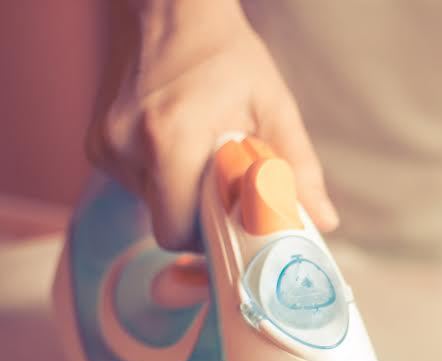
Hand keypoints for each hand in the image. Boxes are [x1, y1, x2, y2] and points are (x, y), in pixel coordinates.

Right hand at [87, 1, 336, 249]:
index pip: (179, 231)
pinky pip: (140, 185)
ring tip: (207, 155)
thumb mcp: (273, 105)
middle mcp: (126, 146)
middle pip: (166, 225)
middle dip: (202, 219)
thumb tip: (324, 221)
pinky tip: (185, 146)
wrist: (170, 8)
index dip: (212, 238)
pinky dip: (167, 179)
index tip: (239, 225)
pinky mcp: (98, 144)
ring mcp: (105, 146)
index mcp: (169, 138)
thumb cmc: (225, 55)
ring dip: (185, 196)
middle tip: (230, 191)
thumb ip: (298, 168)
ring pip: (153, 206)